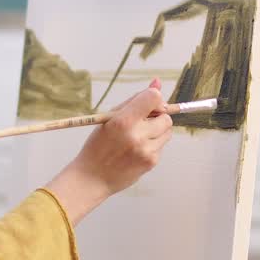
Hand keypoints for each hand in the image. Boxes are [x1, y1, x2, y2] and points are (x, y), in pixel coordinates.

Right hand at [45, 79, 173, 224]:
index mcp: (123, 121)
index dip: (154, 98)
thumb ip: (135, 100)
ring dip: (157, 130)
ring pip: (167, 131)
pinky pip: (162, 145)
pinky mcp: (151, 162)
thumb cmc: (98, 144)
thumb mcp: (110, 118)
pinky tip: (136, 150)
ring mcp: (146, 151)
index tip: (147, 105)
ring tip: (138, 137)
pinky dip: (153, 144)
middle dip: (157, 116)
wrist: (92, 177)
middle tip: (141, 122)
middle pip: (165, 116)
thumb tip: (157, 82)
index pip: (153, 98)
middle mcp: (136, 135)